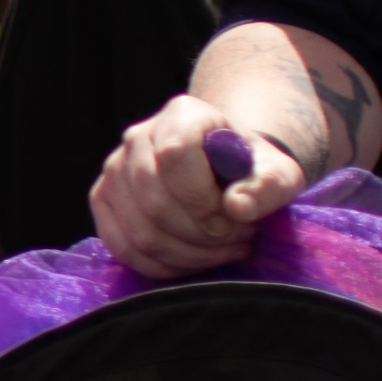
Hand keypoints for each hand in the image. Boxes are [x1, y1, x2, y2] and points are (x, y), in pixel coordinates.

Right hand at [93, 91, 309, 278]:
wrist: (226, 171)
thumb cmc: (251, 170)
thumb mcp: (278, 173)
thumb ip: (267, 186)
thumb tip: (237, 207)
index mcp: (183, 114)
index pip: (174, 154)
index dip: (202, 198)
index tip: (232, 218)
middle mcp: (138, 136)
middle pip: (154, 200)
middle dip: (200, 234)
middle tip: (236, 239)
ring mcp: (115, 169)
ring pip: (139, 231)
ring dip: (186, 255)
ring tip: (221, 249)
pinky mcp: (103, 200)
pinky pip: (122, 246)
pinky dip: (161, 266)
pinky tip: (193, 261)